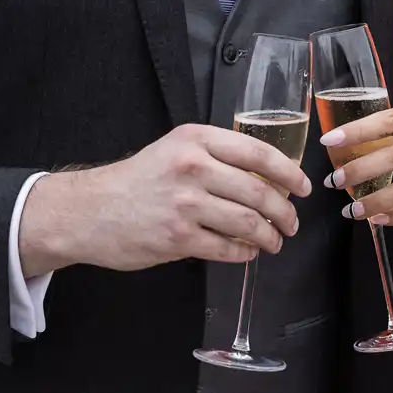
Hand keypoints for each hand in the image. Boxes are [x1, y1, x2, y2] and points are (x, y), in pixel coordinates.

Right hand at [19, 124, 313, 274]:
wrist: (89, 210)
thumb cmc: (135, 180)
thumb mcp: (173, 150)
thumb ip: (214, 156)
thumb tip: (264, 176)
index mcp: (195, 140)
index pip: (257, 153)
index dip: (288, 172)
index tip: (302, 187)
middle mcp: (192, 167)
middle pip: (258, 191)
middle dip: (284, 212)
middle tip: (291, 222)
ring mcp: (185, 204)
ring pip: (248, 222)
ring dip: (269, 236)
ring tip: (274, 241)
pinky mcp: (177, 237)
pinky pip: (227, 248)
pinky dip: (244, 253)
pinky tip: (248, 253)